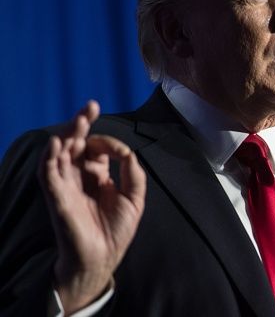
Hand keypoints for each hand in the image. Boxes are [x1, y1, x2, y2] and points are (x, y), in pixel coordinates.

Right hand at [38, 101, 145, 314]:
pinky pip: (49, 175)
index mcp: (97, 175)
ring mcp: (66, 186)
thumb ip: (133, 172)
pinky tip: (57, 144)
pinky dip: (51, 159)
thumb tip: (127, 152)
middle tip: (90, 106)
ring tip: (78, 120)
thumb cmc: (117, 230)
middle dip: (82, 124)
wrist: (103, 257)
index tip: (120, 151)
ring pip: (61, 154)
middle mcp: (79, 176)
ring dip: (68, 136)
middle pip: (76, 144)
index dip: (107, 141)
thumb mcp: (135, 198)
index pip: (97, 148)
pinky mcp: (57, 198)